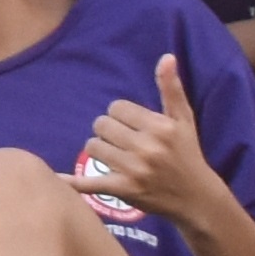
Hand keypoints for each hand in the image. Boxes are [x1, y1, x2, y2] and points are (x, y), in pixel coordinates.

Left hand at [77, 54, 224, 222]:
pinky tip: (58, 179)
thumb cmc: (187, 154)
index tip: (132, 126)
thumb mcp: (184, 119)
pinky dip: (72, 182)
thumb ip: (171, 88)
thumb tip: (166, 57)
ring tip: (115, 157)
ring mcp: (134, 169)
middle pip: (101, 125)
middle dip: (108, 132)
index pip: (116, 108)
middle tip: (122, 142)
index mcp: (159, 126)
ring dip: (99, 150)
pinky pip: (90, 182)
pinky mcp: (123, 190)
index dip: (121, 116)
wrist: (196, 198)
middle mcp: (147, 146)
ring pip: (93, 147)